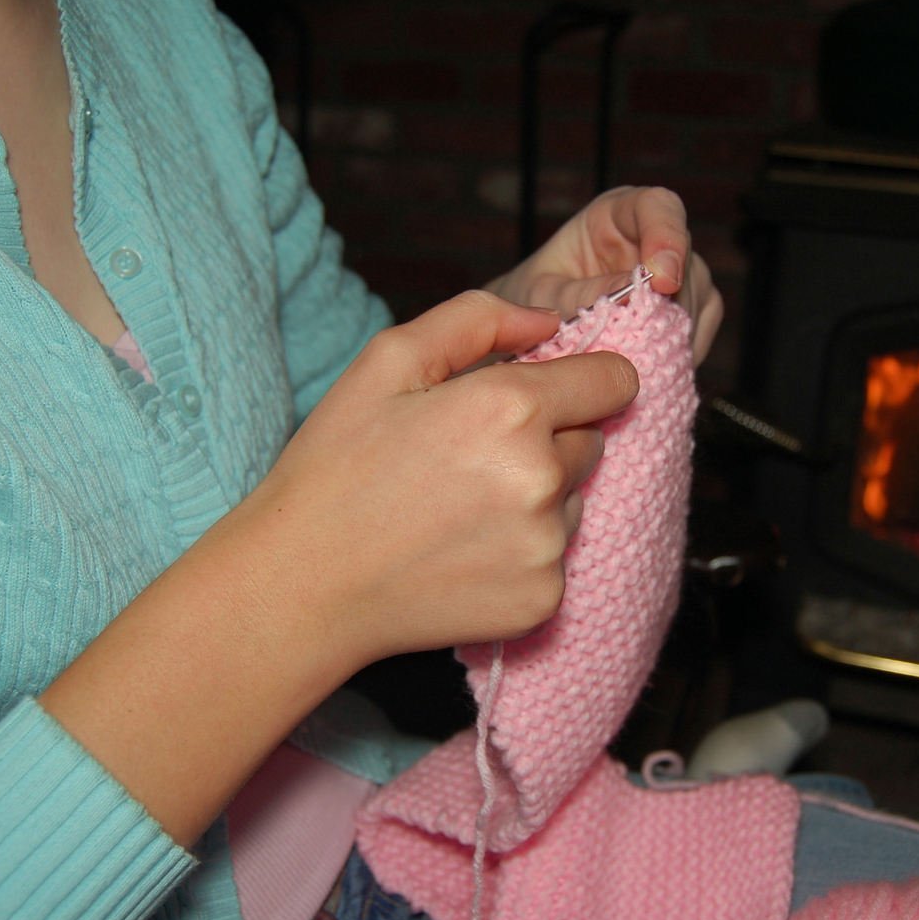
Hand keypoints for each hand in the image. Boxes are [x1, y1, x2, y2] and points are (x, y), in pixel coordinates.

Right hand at [42, 291, 636, 844]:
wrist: (303, 585)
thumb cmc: (337, 466)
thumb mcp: (388, 360)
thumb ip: (478, 320)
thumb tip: (549, 322)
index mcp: (511, 408)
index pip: (615, 380)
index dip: (583, 380)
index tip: (548, 394)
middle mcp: (542, 477)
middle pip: (594, 440)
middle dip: (551, 438)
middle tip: (472, 457)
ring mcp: (546, 545)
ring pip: (574, 500)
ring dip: (538, 497)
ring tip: (459, 507)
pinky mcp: (543, 599)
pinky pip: (556, 557)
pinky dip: (523, 552)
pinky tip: (462, 550)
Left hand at [487, 186, 723, 363]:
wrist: (525, 337)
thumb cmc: (527, 302)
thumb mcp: (541, 296)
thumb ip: (580, 294)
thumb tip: (630, 296)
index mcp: (615, 216)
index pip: (657, 207)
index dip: (667, 237)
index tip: (663, 280)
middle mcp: (652, 241)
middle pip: (685, 261)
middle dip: (667, 305)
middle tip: (638, 343)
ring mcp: (675, 277)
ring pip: (697, 300)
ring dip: (669, 334)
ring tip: (630, 363)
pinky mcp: (684, 313)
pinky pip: (698, 331)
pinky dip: (678, 352)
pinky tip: (648, 367)